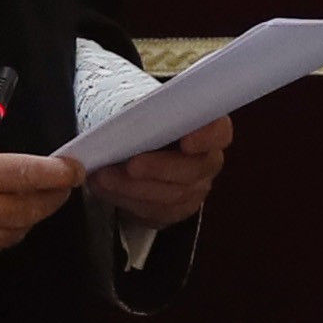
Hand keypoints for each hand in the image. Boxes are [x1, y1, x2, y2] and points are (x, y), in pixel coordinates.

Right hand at [0, 148, 86, 273]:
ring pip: (17, 232)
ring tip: (30, 202)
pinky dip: (2, 235)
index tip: (73, 169)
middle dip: (53, 196)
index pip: (29, 175)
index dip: (58, 172)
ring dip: (29, 216)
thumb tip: (13, 174)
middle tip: (61, 185)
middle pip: (32, 208)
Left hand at [93, 114, 231, 231]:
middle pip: (194, 169)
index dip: (206, 138)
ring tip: (103, 176)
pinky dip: (126, 200)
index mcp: (207, 128)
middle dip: (159, 169)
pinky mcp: (175, 210)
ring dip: (133, 187)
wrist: (131, 148)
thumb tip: (125, 116)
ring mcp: (194, 188)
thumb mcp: (140, 110)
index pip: (219, 132)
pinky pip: (155, 212)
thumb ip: (142, 112)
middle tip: (130, 165)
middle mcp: (207, 160)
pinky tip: (106, 188)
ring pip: (171, 195)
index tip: (186, 142)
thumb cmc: (139, 123)